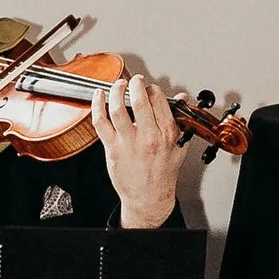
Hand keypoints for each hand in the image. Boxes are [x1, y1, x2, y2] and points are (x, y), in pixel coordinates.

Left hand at [93, 73, 183, 228]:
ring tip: (117, 84)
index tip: (149, 87)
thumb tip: (181, 99)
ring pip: (118, 110)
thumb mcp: (179, 146)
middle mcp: (148, 137)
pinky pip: (101, 122)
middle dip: (136, 84)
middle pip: (139, 101)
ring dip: (116, 91)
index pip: (159, 101)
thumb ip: (180, 120)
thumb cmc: (162, 173)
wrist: (148, 198)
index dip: (152, 89)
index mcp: (166, 134)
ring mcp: (129, 143)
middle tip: (134, 80)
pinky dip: (97, 106)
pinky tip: (98, 96)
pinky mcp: (112, 149)